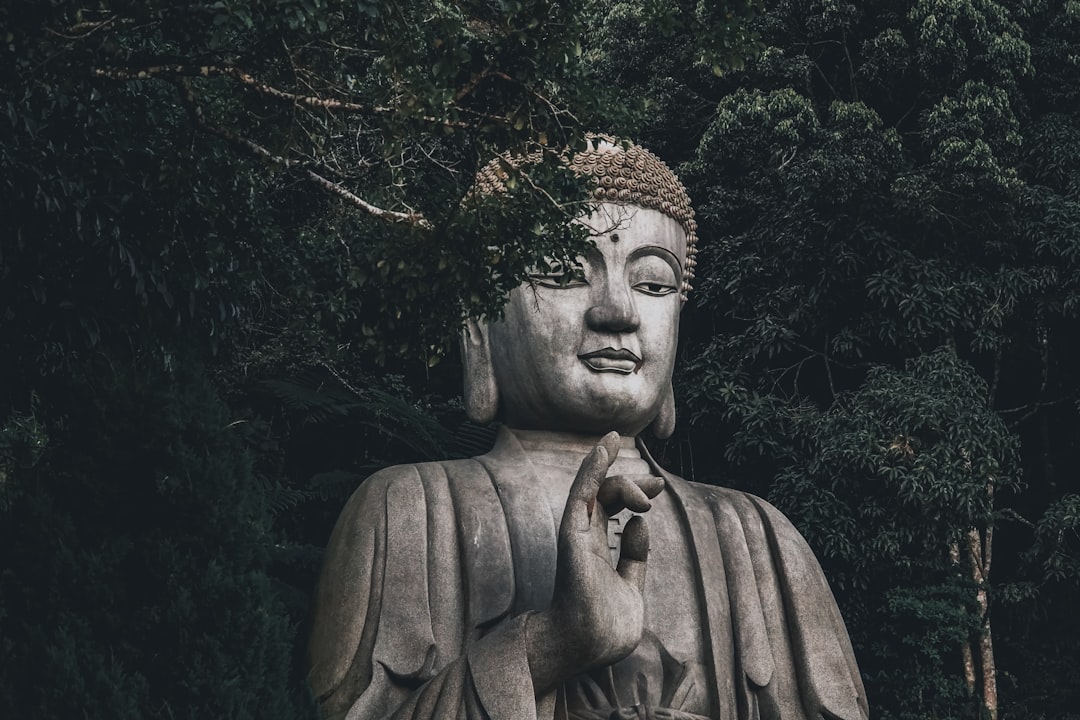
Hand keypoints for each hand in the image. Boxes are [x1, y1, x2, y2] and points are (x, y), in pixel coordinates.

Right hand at [526, 432, 663, 692]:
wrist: (587, 648)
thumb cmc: (605, 628)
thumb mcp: (631, 589)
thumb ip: (635, 559)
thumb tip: (640, 524)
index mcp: (596, 550)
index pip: (611, 509)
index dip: (634, 493)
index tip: (657, 489)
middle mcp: (584, 539)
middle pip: (604, 494)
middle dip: (631, 483)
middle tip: (657, 484)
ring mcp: (577, 536)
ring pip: (593, 488)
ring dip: (615, 472)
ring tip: (647, 484)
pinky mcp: (574, 536)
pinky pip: (581, 496)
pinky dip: (592, 469)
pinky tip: (605, 448)